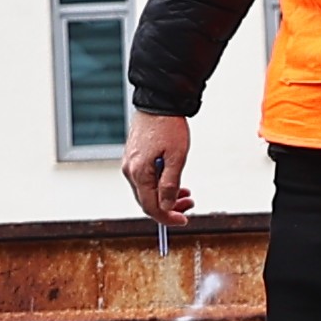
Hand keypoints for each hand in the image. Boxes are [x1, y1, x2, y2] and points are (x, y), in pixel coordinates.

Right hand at [121, 111, 197, 225]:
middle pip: (147, 201)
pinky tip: (174, 182)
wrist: (159, 100)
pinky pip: (145, 179)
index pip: (151, 207)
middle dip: (169, 207)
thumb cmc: (169, 125)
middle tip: (190, 205)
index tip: (184, 219)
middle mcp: (130, 171)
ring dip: (166, 196)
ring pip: (147, 191)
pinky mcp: (134, 157)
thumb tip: (166, 207)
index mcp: (139, 173)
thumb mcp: (177, 157)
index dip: (168, 217)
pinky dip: (160, 185)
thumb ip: (170, 184)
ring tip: (187, 194)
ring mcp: (130, 163)